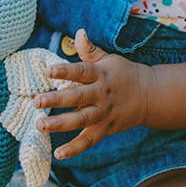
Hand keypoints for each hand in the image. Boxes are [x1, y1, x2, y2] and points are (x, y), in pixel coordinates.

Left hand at [36, 29, 150, 159]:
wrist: (149, 95)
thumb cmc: (122, 74)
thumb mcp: (108, 59)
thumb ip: (89, 50)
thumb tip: (78, 32)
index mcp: (100, 75)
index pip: (81, 71)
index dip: (65, 71)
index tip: (48, 70)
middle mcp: (101, 95)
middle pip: (77, 97)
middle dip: (56, 100)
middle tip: (36, 101)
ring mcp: (103, 114)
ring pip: (80, 120)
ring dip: (60, 124)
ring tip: (40, 126)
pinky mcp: (105, 129)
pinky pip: (88, 141)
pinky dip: (74, 149)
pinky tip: (58, 154)